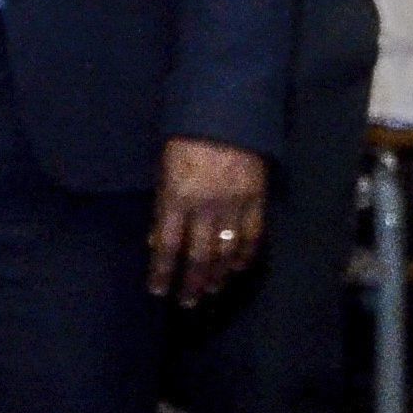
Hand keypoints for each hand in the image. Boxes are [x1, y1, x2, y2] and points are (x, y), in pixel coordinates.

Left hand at [147, 136, 268, 303]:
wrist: (228, 110)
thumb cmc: (187, 139)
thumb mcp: (164, 169)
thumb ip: (162, 206)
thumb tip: (155, 242)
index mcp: (176, 197)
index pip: (167, 245)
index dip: (161, 271)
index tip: (158, 290)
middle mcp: (205, 206)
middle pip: (198, 256)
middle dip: (191, 283)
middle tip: (187, 302)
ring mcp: (234, 204)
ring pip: (225, 251)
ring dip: (217, 275)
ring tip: (211, 290)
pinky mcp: (256, 198)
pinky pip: (252, 235)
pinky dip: (244, 255)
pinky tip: (237, 268)